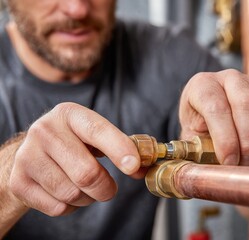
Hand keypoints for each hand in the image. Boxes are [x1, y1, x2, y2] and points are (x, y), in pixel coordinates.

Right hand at [9, 103, 141, 216]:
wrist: (33, 153)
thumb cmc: (73, 143)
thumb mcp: (95, 136)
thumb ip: (121, 148)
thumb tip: (142, 169)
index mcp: (70, 114)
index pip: (98, 131)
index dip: (119, 149)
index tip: (133, 166)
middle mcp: (45, 131)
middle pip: (86, 173)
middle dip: (106, 188)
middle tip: (109, 189)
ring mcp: (28, 155)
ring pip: (72, 193)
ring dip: (88, 198)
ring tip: (86, 188)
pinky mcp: (19, 181)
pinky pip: (57, 207)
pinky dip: (71, 207)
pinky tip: (67, 193)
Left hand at [179, 69, 248, 165]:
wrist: (211, 121)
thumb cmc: (199, 132)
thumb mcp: (190, 139)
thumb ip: (198, 148)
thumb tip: (209, 166)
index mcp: (202, 86)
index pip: (216, 107)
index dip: (225, 139)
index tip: (229, 163)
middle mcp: (228, 78)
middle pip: (247, 103)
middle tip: (246, 163)